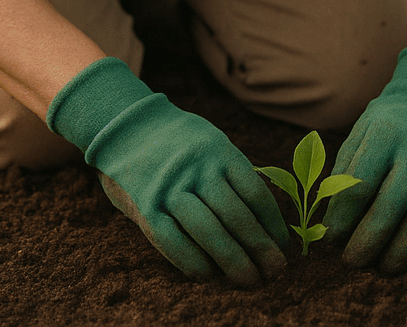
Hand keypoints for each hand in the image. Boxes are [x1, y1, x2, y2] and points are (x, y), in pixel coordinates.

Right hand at [48, 58, 287, 285]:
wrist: (123, 126)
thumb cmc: (177, 143)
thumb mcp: (209, 142)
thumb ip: (230, 174)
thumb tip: (263, 219)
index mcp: (219, 150)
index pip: (255, 193)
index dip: (272, 224)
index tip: (282, 245)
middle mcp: (197, 168)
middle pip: (237, 216)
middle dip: (259, 249)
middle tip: (274, 271)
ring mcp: (170, 188)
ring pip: (210, 232)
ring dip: (233, 261)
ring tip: (249, 280)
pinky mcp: (145, 206)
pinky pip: (174, 242)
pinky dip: (195, 263)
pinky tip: (209, 275)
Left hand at [322, 43, 406, 273]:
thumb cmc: (380, 138)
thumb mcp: (355, 143)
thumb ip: (341, 182)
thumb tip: (329, 233)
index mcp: (384, 136)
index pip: (360, 183)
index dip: (343, 218)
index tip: (331, 239)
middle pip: (393, 203)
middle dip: (370, 241)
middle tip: (352, 262)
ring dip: (402, 252)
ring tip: (383, 269)